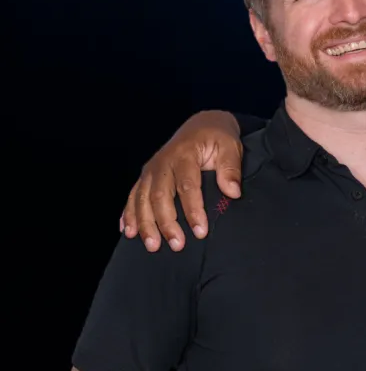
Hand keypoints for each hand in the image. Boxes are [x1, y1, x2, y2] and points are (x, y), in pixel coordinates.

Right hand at [120, 111, 242, 251]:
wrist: (202, 124)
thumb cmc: (217, 138)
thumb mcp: (230, 147)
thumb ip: (231, 168)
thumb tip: (233, 192)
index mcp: (184, 154)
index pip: (187, 186)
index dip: (193, 210)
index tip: (201, 231)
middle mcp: (163, 162)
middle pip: (160, 196)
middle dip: (167, 223)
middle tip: (177, 245)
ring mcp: (151, 169)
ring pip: (142, 199)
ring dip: (145, 224)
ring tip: (152, 245)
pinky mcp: (146, 176)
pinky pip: (133, 195)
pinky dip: (128, 214)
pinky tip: (128, 231)